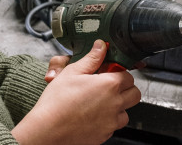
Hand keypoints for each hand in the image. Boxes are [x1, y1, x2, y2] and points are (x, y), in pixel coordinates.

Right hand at [12, 40, 141, 144]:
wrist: (48, 129)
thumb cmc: (57, 102)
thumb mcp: (72, 72)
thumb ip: (91, 58)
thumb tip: (101, 46)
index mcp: (109, 85)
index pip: (128, 75)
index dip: (117, 73)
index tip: (107, 73)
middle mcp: (115, 103)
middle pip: (134, 93)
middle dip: (124, 88)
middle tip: (107, 86)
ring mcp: (112, 121)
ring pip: (126, 111)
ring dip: (118, 105)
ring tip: (99, 102)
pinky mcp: (106, 134)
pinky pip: (114, 125)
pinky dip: (108, 120)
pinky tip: (92, 114)